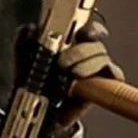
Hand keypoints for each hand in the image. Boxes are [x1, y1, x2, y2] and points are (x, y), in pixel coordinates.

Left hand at [14, 19, 123, 137]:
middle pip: (95, 44)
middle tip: (62, 63)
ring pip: (103, 58)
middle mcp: (86, 53)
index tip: (83, 33)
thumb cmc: (34, 80)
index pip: (87, 29)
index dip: (90, 28)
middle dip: (80, 52)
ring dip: (89, 64)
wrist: (38, 109)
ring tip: (73, 73)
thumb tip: (30, 27)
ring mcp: (96, 69)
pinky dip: (107, 74)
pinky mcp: (101, 85)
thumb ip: (23, 39)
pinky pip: (114, 76)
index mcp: (70, 42)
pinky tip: (88, 81)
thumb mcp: (24, 58)